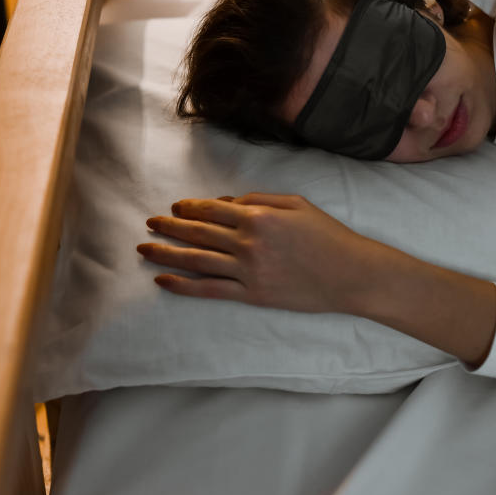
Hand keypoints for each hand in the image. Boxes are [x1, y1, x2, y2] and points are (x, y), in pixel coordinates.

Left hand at [137, 193, 385, 313]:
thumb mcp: (296, 204)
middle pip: (197, 234)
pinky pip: (210, 290)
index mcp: (258, 216)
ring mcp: (248, 271)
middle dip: (168, 228)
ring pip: (197, 261)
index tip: (173, 209)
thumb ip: (258, 199)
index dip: (187, 209)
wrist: (350, 274)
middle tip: (149, 224)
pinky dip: (184, 286)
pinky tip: (163, 281)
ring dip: (167, 253)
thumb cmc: (327, 235)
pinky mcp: (252, 296)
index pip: (211, 210)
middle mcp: (248, 243)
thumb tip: (224, 203)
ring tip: (144, 250)